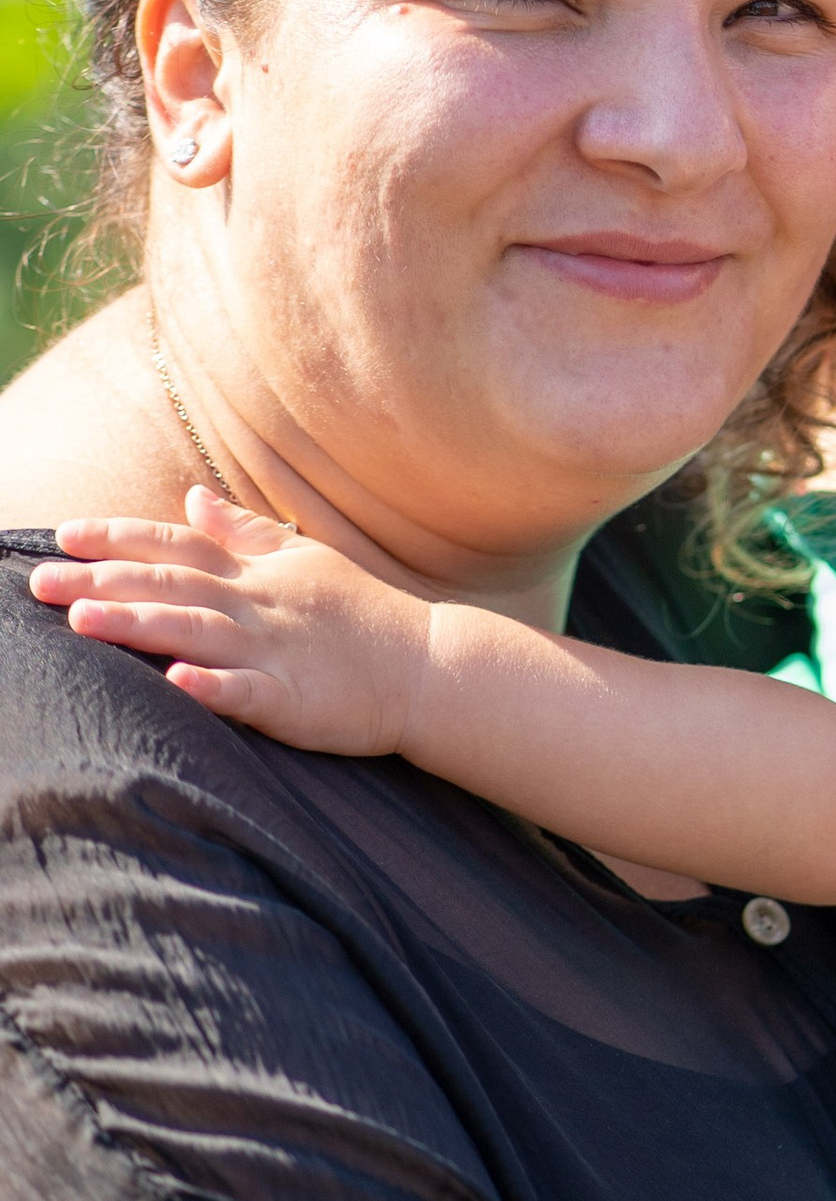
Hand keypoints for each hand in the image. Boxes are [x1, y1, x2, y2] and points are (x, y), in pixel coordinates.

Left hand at [29, 491, 433, 756]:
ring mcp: (275, 651)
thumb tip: (190, 500)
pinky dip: (212, 686)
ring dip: (137, 625)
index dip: (118, 538)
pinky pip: (247, 693)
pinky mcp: (296, 700)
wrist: (432, 665)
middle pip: (170, 585)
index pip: (176, 546)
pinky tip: (174, 683)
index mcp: (257, 573)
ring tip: (79, 621)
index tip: (63, 535)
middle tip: (38, 584)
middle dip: (102, 581)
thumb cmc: (364, 615)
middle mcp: (258, 605)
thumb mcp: (304, 559)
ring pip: (195, 631)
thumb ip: (244, 533)